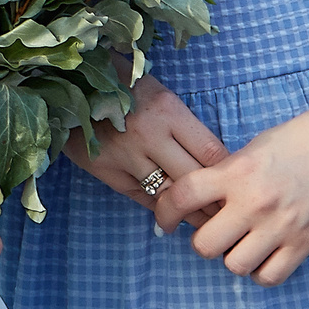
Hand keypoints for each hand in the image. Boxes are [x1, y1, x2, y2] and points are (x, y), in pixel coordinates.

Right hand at [66, 77, 226, 227]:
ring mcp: (126, 156)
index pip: (211, 152)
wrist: (71, 85)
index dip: (228, 173)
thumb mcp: (161, 95)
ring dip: (191, 213)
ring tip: (207, 222)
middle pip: (194, 179)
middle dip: (215, 200)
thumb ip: (185, 128)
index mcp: (168, 110)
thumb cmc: (125, 87)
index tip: (238, 185)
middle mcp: (148, 134)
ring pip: (169, 195)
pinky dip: (161, 208)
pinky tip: (174, 214)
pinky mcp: (107, 171)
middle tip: (229, 214)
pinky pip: (143, 198)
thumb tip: (214, 165)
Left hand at [156, 76, 308, 285]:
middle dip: (203, 240)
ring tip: (244, 242)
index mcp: (238, 171)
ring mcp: (282, 227)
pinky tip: (265, 254)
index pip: (183, 195)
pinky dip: (262, 271)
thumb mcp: (258, 146)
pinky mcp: (306, 244)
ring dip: (234, 257)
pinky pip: (270, 277)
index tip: (164, 220)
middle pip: (205, 245)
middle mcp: (255, 202)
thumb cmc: (306, 136)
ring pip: (235, 266)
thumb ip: (229, 173)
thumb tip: (205, 199)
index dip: (164, 211)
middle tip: (215, 230)